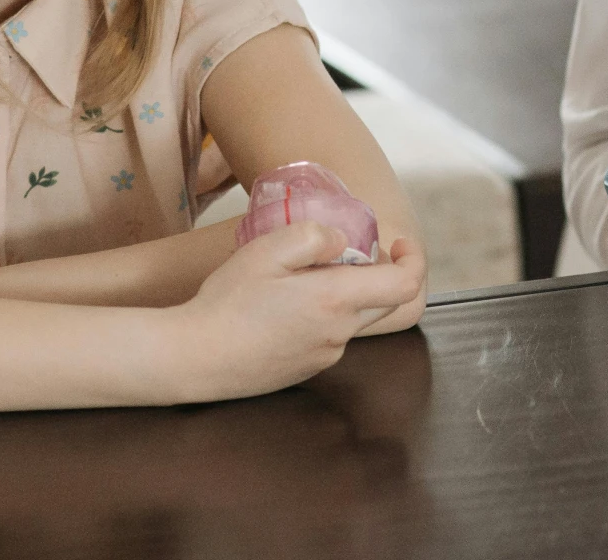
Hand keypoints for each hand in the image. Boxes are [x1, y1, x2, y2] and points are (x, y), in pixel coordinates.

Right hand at [163, 222, 423, 399]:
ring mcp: (324, 356)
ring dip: (341, 294)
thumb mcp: (268, 249)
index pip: (405, 286)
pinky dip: (321, 315)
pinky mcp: (306, 370)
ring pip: (353, 319)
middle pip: (384, 303)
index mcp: (336, 301)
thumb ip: (315, 236)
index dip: (412, 259)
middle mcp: (339, 334)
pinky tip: (281, 307)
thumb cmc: (228, 301)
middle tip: (341, 253)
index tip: (397, 242)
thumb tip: (344, 241)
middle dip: (376, 273)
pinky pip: (330, 336)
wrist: (195, 357)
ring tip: (295, 279)